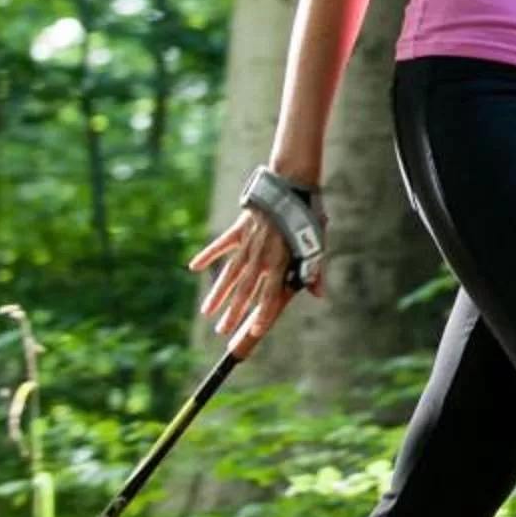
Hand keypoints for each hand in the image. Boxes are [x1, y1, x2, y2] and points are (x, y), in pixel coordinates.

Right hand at [188, 196, 324, 360]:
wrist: (291, 185)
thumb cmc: (307, 216)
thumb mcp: (316, 243)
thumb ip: (315, 270)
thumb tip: (321, 294)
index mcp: (279, 261)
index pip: (269, 294)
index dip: (263, 313)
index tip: (255, 331)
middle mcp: (260, 256)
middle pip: (245, 290)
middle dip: (233, 312)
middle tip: (222, 331)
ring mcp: (247, 243)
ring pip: (229, 273)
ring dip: (218, 294)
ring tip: (206, 312)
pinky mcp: (239, 229)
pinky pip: (221, 244)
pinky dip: (207, 255)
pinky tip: (194, 267)